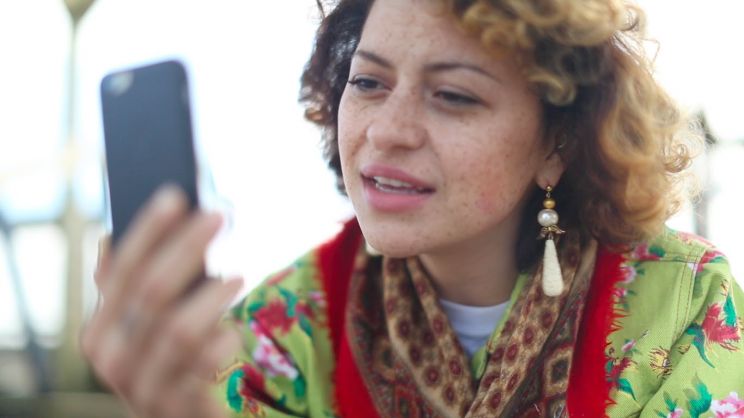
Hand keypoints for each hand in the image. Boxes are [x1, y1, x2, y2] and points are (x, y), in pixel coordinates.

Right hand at [82, 186, 241, 417]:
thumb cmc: (168, 361)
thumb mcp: (144, 327)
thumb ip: (134, 287)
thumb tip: (110, 236)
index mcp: (99, 330)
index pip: (121, 269)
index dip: (149, 230)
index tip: (177, 195)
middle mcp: (111, 358)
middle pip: (152, 290)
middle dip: (187, 246)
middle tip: (219, 216)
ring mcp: (142, 386)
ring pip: (178, 327)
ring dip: (212, 295)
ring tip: (238, 276)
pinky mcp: (175, 407)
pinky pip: (203, 366)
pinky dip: (222, 342)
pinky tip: (233, 333)